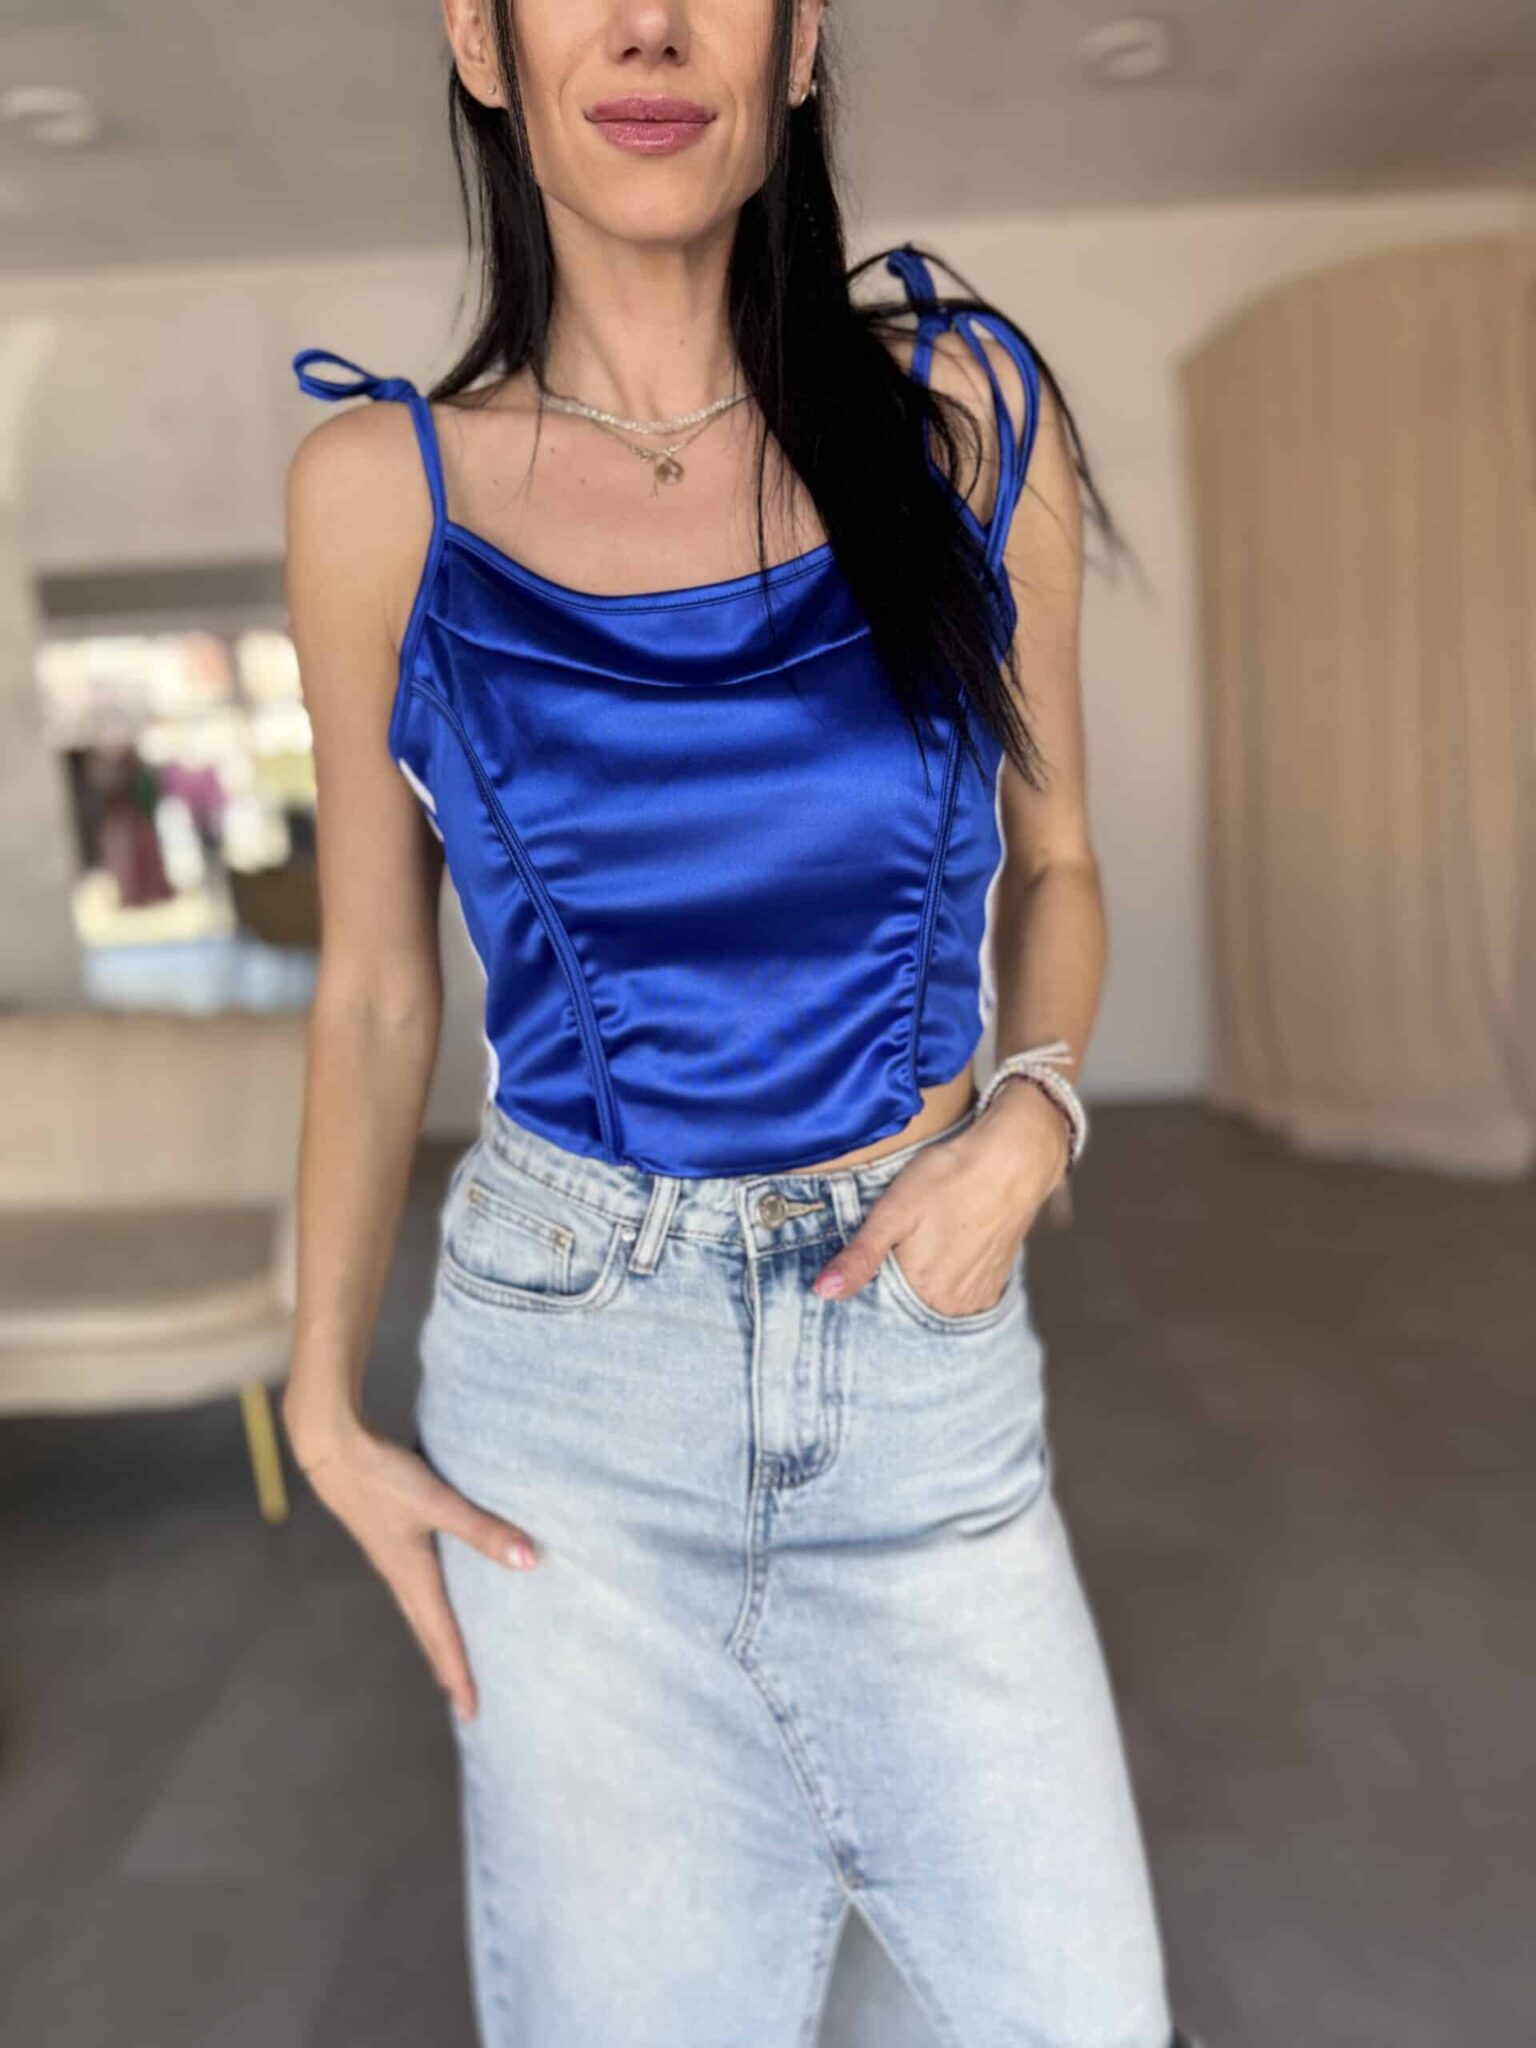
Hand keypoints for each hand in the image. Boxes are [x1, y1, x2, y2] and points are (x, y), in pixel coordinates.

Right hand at [281, 1404, 537, 1722]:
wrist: (329, 1445)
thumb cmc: (382, 1475)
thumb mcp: (437, 1501)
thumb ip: (482, 1530)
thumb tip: (529, 1561)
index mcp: (412, 1575)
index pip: (442, 1637)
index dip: (458, 1674)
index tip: (471, 1713)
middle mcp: (400, 1573)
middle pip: (427, 1630)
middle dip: (447, 1665)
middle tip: (463, 1699)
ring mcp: (389, 1554)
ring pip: (417, 1607)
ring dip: (435, 1634)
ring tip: (450, 1654)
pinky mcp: (385, 1532)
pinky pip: (411, 1581)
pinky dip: (427, 1600)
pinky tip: (433, 1587)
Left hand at [812, 1080, 1069, 1310]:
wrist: (1013, 1159)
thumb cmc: (948, 1178)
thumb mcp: (893, 1211)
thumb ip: (859, 1257)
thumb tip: (822, 1293)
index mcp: (922, 1292)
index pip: (878, 1308)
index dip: (866, 1286)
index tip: (864, 1262)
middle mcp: (952, 1305)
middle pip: (908, 1307)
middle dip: (892, 1288)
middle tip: (896, 1246)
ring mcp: (977, 1297)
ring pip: (933, 1302)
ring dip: (921, 1285)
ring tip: (920, 1247)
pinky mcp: (995, 1283)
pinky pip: (959, 1295)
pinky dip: (946, 1281)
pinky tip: (942, 1252)